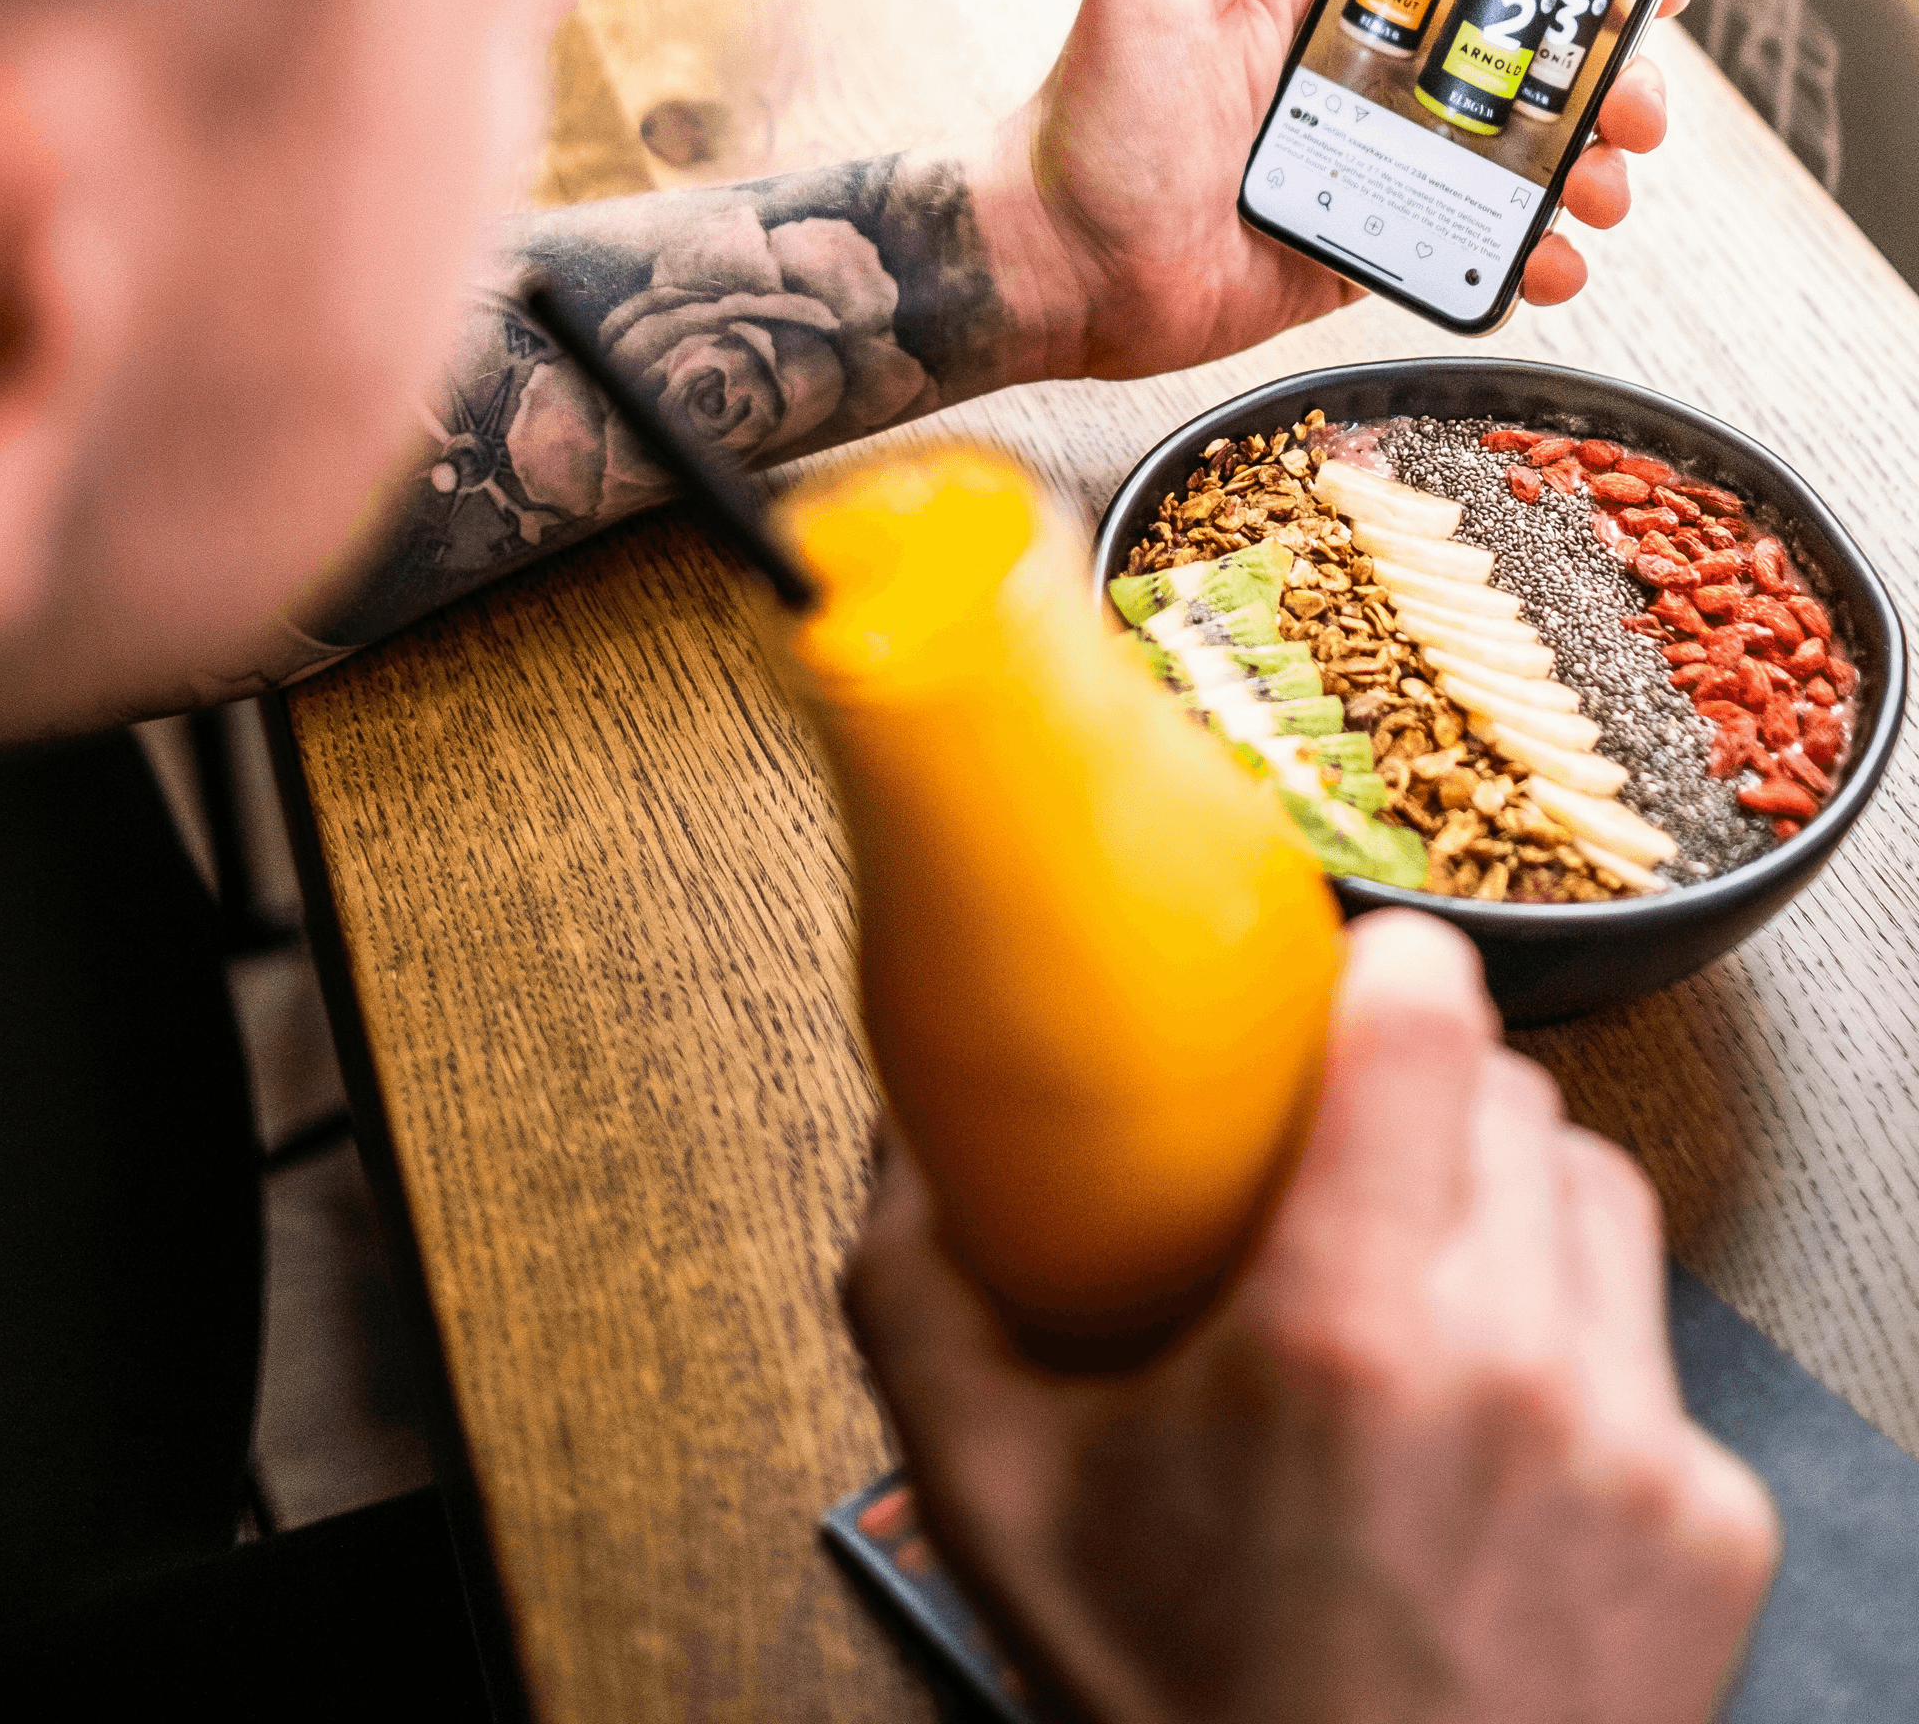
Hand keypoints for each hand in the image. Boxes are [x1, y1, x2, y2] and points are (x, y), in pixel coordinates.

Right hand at [845, 913, 1775, 1723]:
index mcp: (1344, 1332)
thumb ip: (922, 1291)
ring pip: (1598, 1199)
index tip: (1354, 979)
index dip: (1395, 966)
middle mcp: (1516, 1368)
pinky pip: (1652, 1348)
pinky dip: (1579, 1355)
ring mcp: (1635, 1447)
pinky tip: (1490, 1437)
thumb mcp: (994, 1503)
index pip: (1434, 1020)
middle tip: (1350, 1171)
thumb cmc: (1180, 1712)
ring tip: (1423, 1288)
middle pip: (1518, 1097)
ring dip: (1514, 1210)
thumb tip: (903, 1132)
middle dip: (1433, 1104)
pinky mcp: (1710, 1522)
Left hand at [987, 0, 1691, 374]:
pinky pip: (1471, 246)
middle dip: (1601, 75)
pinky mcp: (1368, 248)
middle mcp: (1359, 79)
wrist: (1053, 264)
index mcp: (1322, 1)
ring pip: (1514, 158)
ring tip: (1604, 182)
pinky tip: (1551, 256)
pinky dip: (1529, 255)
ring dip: (1585, 165)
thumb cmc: (1087, 119)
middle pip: (1516, 64)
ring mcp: (1372, 167)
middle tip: (1637, 98)